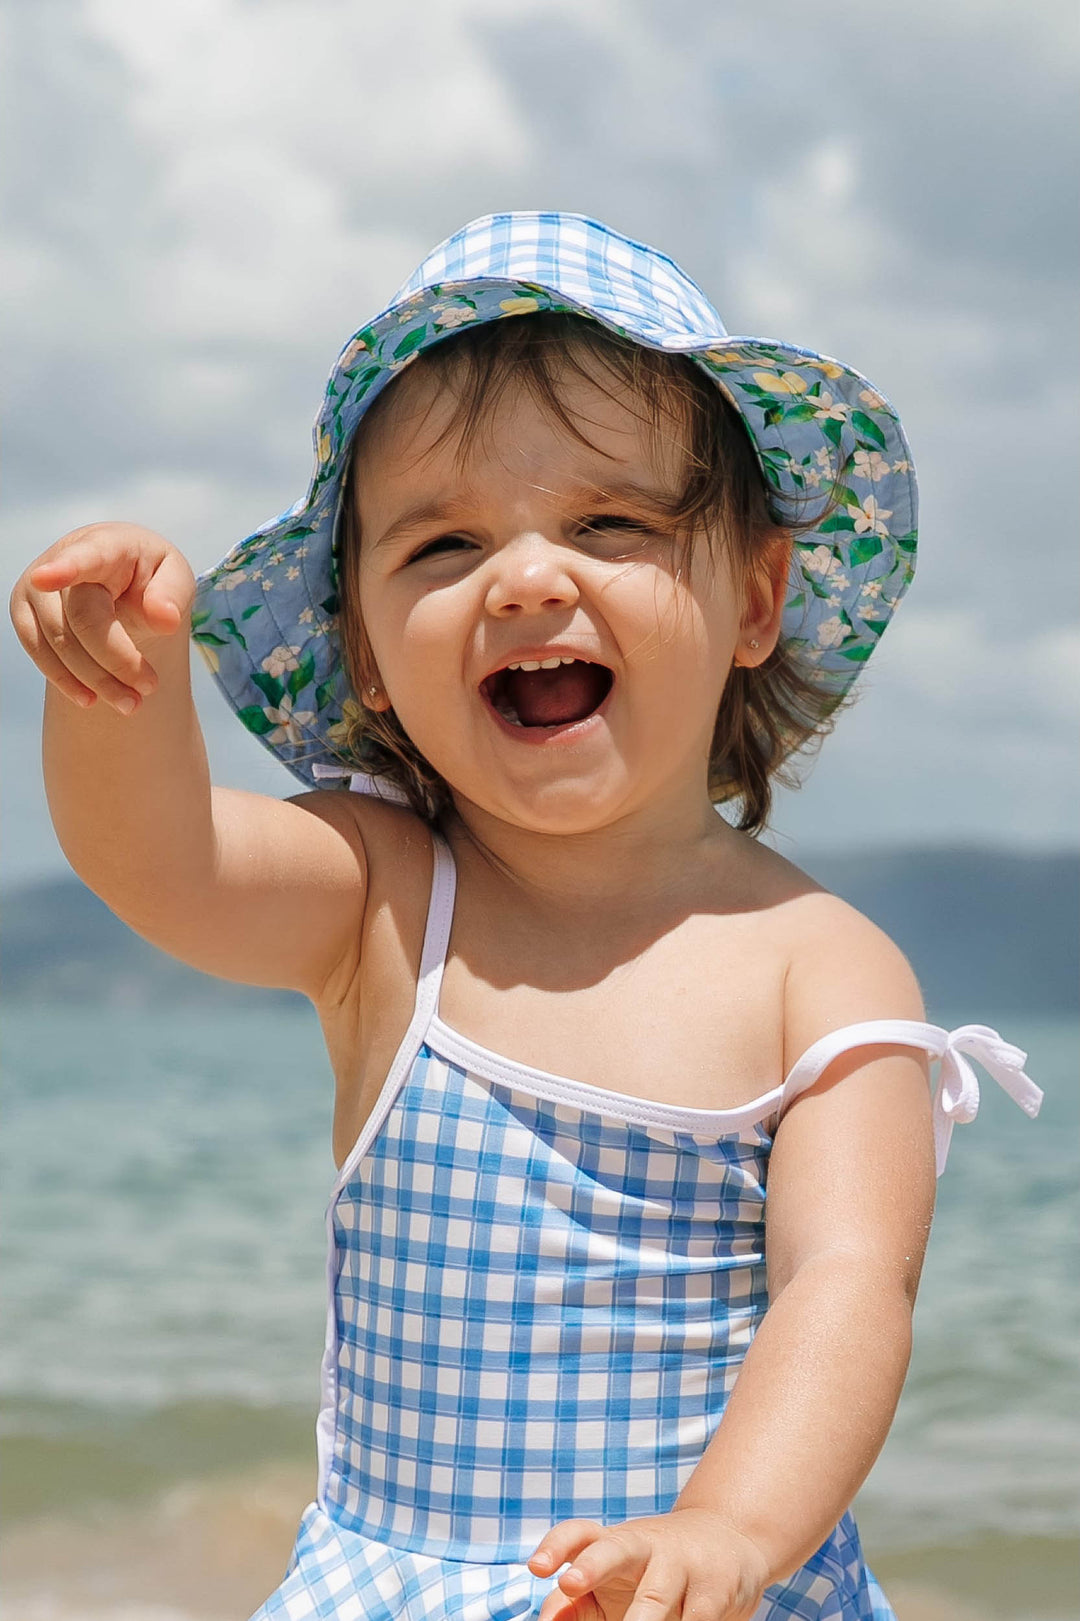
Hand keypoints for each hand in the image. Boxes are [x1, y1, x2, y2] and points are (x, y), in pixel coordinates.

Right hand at [10, 522, 194, 714]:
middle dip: (117, 660)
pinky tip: (91, 698)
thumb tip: (165, 620)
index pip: (87, 557)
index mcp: (106, 544)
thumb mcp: (175, 578)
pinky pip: (38, 653)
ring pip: (60, 643)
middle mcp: (62, 558)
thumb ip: (173, 594)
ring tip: (131, 703)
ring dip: (96, 680)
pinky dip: (66, 681)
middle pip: (83, 620)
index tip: (47, 578)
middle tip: (149, 689)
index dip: (66, 569)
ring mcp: (36, 586)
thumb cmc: (150, 577)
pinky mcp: (23, 612)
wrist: (116, 579)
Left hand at [528, 1509, 771, 1620]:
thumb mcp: (616, 1579)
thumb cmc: (655, 1569)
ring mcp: (682, 1563)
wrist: (729, 1542)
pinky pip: (696, 1617)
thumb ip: (578, 1603)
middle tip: (570, 1583)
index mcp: (614, 1543)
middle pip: (616, 1547)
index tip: (535, 1568)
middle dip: (592, 1564)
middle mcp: (645, 1545)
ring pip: (657, 1594)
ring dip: (640, 1619)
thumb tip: (546, 1620)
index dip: (555, 1547)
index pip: (579, 1534)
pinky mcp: (715, 1587)